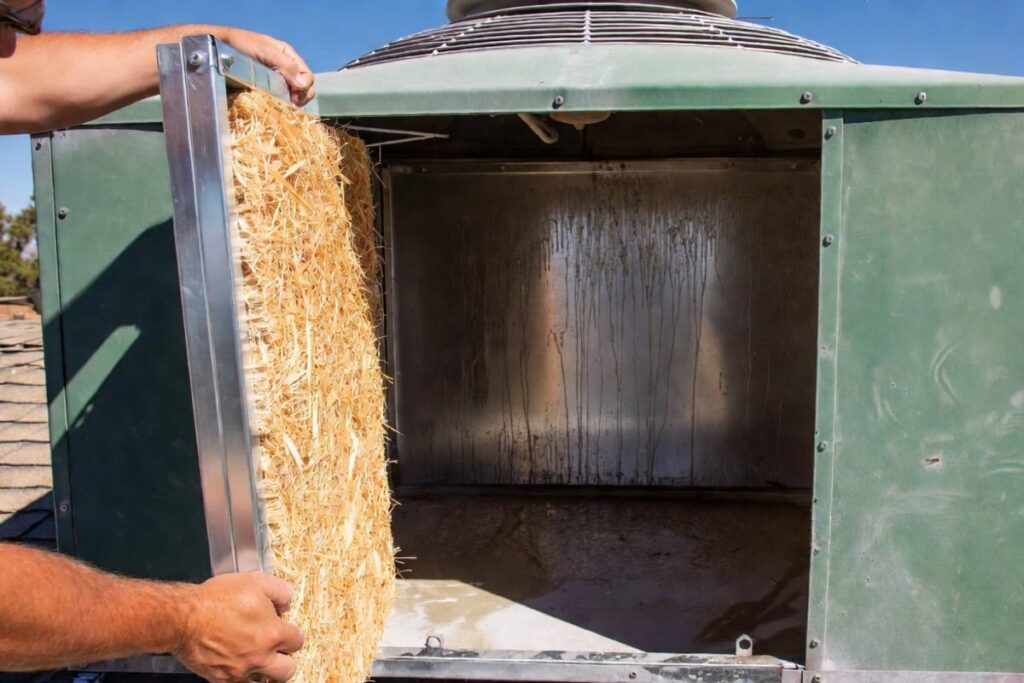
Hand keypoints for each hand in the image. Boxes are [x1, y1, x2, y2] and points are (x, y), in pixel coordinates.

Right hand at [174, 573, 304, 682]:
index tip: (283, 629)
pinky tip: (233, 659)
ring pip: (262, 680)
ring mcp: (240, 671)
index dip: (291, 633)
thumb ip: (280, 590)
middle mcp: (259, 657)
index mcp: (272, 634)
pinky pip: (237, 682)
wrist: (183, 618)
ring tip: (254, 656)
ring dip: (262, 670)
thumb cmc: (216, 599)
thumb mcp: (255, 581)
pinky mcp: (220, 679)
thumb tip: (287, 602)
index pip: (297, 641)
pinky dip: (238, 674)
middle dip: (285, 660)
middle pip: (288, 670)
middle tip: (275, 649)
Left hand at [218, 28, 314, 105]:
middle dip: (301, 96)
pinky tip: (276, 104)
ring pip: (294, 92)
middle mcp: (285, 66)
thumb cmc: (241, 44)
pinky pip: (281, 95)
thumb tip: (304, 85)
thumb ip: (286, 66)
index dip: (304, 89)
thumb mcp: (265, 51)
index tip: (293, 97)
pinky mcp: (266, 85)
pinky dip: (282, 102)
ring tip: (283, 105)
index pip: (307, 76)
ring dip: (293, 101)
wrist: (219, 44)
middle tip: (290, 103)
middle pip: (304, 86)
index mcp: (289, 55)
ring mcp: (276, 76)